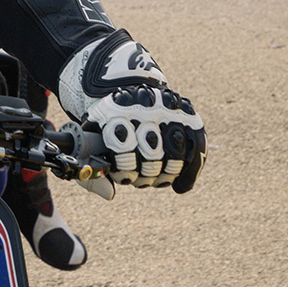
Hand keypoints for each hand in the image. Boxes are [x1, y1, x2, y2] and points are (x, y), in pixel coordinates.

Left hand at [59, 31, 206, 191]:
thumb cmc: (105, 127)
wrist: (128, 91)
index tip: (122, 175)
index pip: (124, 145)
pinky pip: (198, 147)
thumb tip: (110, 195)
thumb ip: (90, 171)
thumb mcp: (88, 141)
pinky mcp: (189, 114)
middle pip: (152, 155)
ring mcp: (170, 109)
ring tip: (154, 178)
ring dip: (163, 175)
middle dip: (144, 174)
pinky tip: (182, 185)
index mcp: (116, 110)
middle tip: (138, 178)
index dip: (124, 168)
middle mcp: (146, 106)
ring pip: (175, 155)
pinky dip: (191, 171)